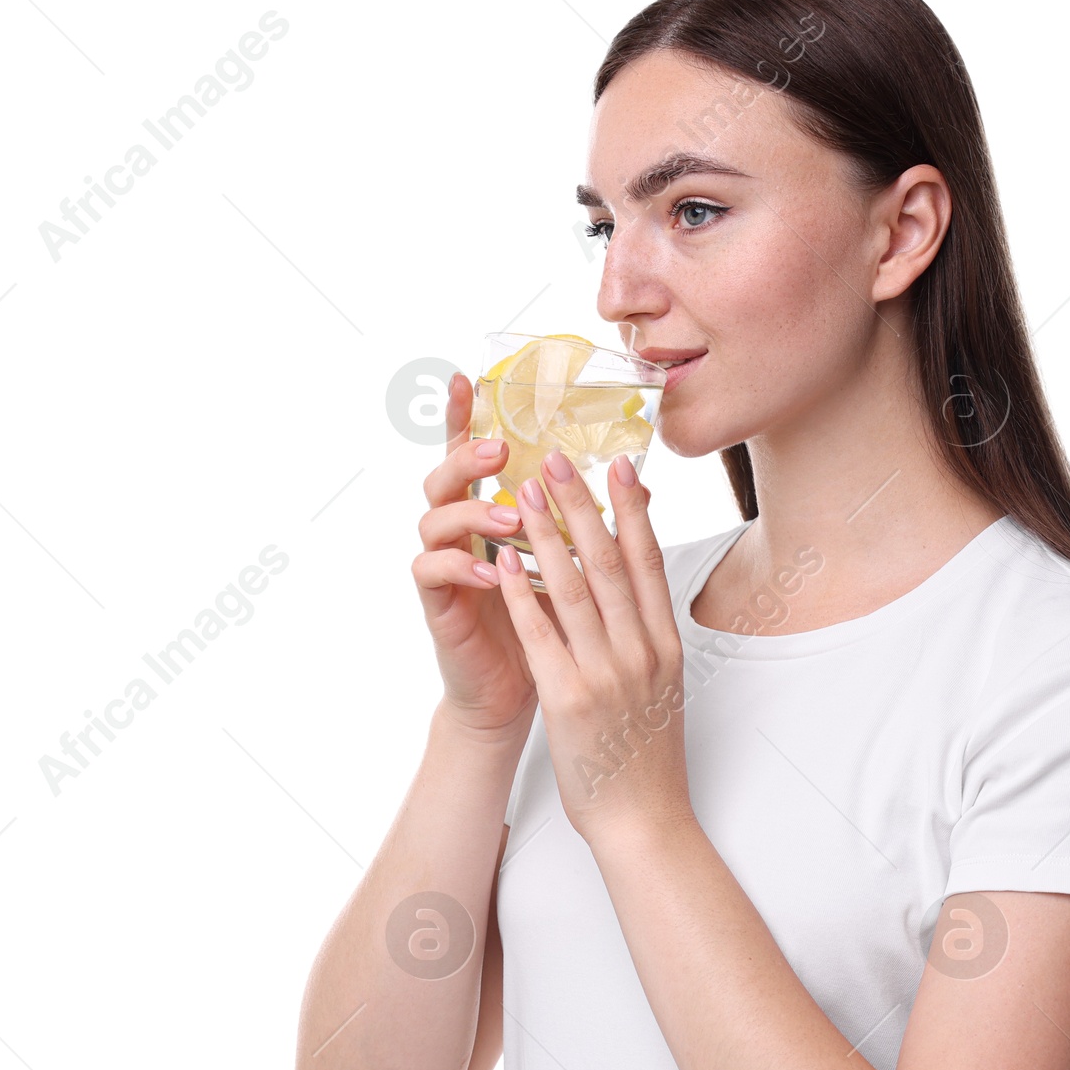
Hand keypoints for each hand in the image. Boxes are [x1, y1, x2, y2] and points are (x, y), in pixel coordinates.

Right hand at [411, 372, 560, 739]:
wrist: (519, 692)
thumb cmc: (549, 628)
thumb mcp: (575, 569)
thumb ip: (592, 520)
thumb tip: (638, 479)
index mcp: (490, 513)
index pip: (475, 456)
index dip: (466, 417)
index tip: (468, 377)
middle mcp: (460, 531)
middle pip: (444, 474)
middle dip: (469, 456)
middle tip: (502, 451)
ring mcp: (443, 565)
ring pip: (434, 518)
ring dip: (474, 511)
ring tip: (510, 516)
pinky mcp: (436, 604)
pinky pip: (431, 572)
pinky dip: (459, 566)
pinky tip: (486, 569)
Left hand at [489, 448, 693, 844]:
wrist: (644, 820)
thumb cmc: (648, 757)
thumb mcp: (664, 688)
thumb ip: (651, 638)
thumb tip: (641, 591)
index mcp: (666, 647)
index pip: (649, 564)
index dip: (632, 511)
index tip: (619, 468)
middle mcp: (641, 652)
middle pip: (609, 563)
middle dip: (580, 506)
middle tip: (557, 459)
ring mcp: (606, 674)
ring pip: (572, 588)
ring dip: (544, 534)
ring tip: (520, 492)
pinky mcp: (569, 698)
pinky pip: (540, 633)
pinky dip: (519, 591)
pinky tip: (499, 561)